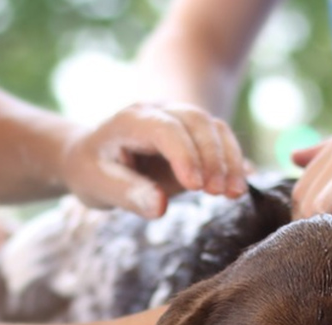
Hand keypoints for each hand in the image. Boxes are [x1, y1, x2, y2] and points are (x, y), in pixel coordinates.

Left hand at [61, 103, 247, 218]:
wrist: (90, 157)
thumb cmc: (91, 171)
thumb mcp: (98, 186)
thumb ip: (127, 195)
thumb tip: (160, 207)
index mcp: (131, 120)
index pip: (166, 129)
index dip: (185, 155)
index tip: (195, 187)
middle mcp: (158, 111)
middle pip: (197, 122)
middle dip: (213, 157)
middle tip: (219, 194)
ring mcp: (178, 119)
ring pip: (213, 128)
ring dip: (229, 160)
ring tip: (234, 194)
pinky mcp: (191, 135)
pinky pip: (220, 139)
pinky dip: (233, 161)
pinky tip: (241, 185)